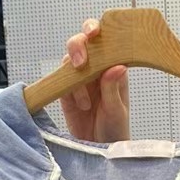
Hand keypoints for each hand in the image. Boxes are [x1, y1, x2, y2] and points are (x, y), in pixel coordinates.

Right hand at [61, 18, 130, 141]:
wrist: (100, 149)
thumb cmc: (115, 129)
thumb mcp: (117, 111)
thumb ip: (113, 89)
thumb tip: (118, 66)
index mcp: (113, 67)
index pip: (106, 40)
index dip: (98, 30)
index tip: (94, 33)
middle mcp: (96, 68)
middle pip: (83, 42)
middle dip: (79, 45)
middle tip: (81, 63)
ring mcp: (80, 78)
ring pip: (69, 59)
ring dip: (74, 75)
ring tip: (86, 103)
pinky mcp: (66, 90)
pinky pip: (61, 80)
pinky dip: (68, 90)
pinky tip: (80, 105)